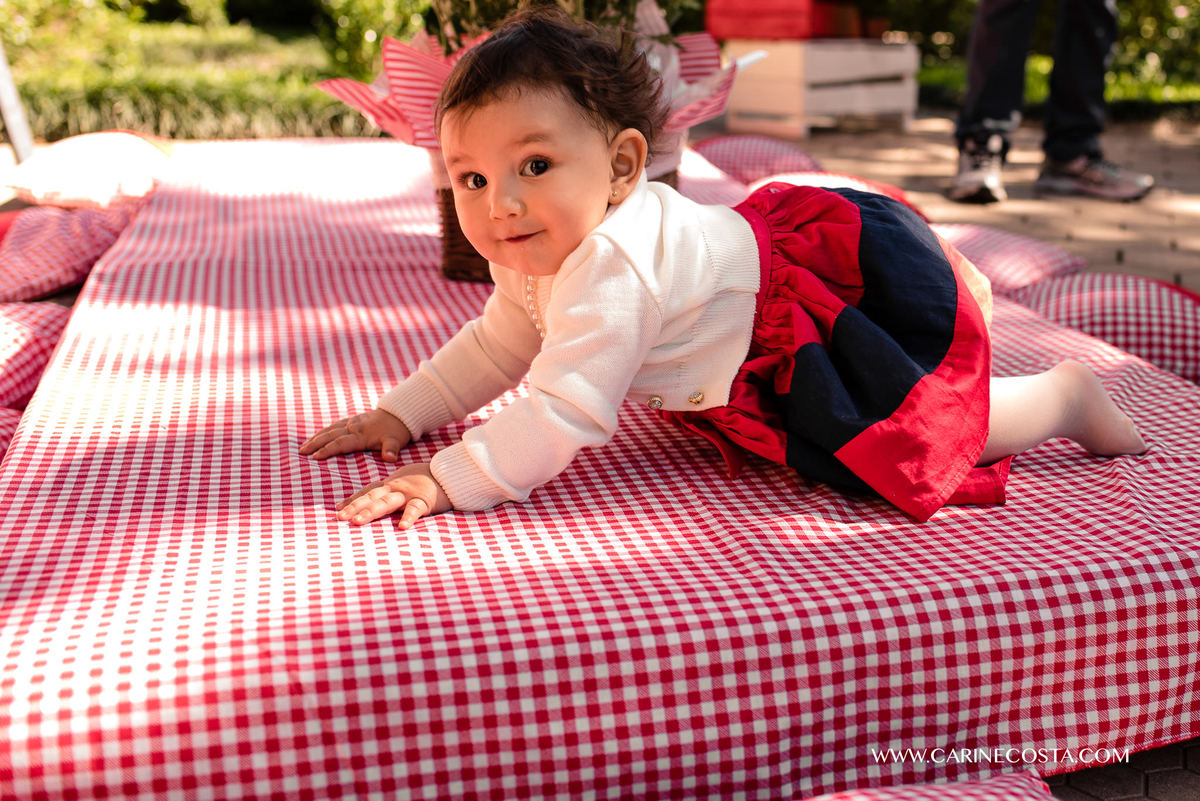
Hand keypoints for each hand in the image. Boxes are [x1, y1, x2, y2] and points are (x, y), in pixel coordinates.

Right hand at [301, 409, 411, 461]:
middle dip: (315, 443)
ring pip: (329, 430)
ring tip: (303, 447)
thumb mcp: (396, 441)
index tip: (315, 457)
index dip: (327, 450)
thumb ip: (391, 450)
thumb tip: (390, 458)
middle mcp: (353, 427)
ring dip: (316, 438)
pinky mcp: (352, 420)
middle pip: (330, 435)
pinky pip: (334, 426)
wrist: (399, 414)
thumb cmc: (397, 431)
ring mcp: (352, 423)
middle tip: (301, 452)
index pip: (340, 443)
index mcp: (361, 435)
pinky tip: (315, 437)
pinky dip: (323, 432)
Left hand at [335, 462, 451, 527]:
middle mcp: (396, 487)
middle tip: (339, 518)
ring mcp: (409, 493)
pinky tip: (401, 527)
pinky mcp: (425, 500)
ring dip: (371, 511)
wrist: (449, 473)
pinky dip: (408, 517)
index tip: (337, 508)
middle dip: (354, 507)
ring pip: (387, 502)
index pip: (368, 491)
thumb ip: (388, 491)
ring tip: (357, 522)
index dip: (353, 499)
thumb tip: (371, 502)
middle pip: (372, 497)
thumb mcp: (403, 482)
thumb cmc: (425, 479)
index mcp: (391, 484)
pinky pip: (415, 509)